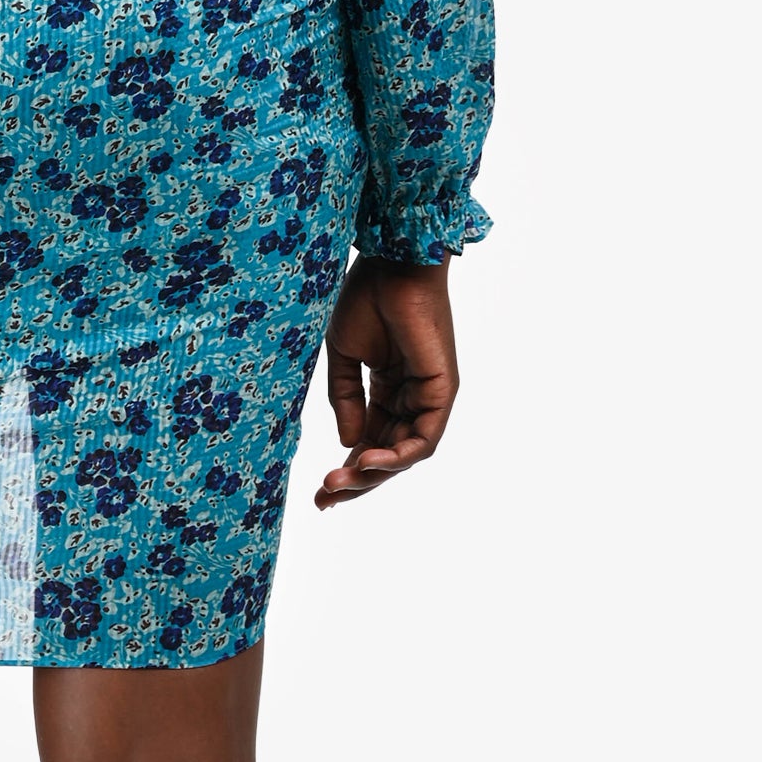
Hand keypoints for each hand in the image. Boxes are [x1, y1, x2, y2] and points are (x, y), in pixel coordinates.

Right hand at [315, 253, 458, 509]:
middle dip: (357, 481)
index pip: (369, 439)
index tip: (319, 492)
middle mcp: (410, 396)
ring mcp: (428, 396)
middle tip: (325, 499)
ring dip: (373, 474)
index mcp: (386, 387)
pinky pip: (424, 439)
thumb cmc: (366, 296)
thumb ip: (345, 398)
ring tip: (339, 483)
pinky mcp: (442, 392)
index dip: (347, 467)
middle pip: (386, 453)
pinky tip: (367, 462)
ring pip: (404, 453)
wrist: (390, 262)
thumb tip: (349, 443)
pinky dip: (397, 456)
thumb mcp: (343, 355)